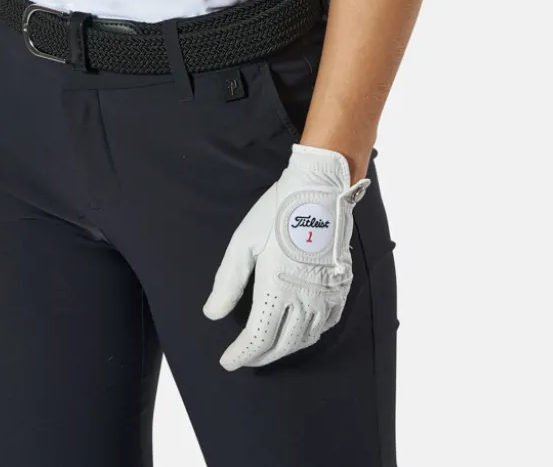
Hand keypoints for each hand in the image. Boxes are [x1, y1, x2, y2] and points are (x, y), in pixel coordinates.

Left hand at [202, 143, 372, 368]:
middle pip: (281, 344)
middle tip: (246, 358)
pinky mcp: (340, 287)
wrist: (319, 191)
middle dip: (261, 357)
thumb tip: (212, 314)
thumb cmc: (276, 213)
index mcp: (276, 289)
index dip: (241, 354)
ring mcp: (325, 295)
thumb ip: (228, 283)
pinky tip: (301, 331)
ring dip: (285, 349)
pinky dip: (311, 335)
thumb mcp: (243, 242)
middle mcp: (304, 299)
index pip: (257, 338)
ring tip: (269, 348)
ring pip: (305, 338)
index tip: (228, 361)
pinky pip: (327, 324)